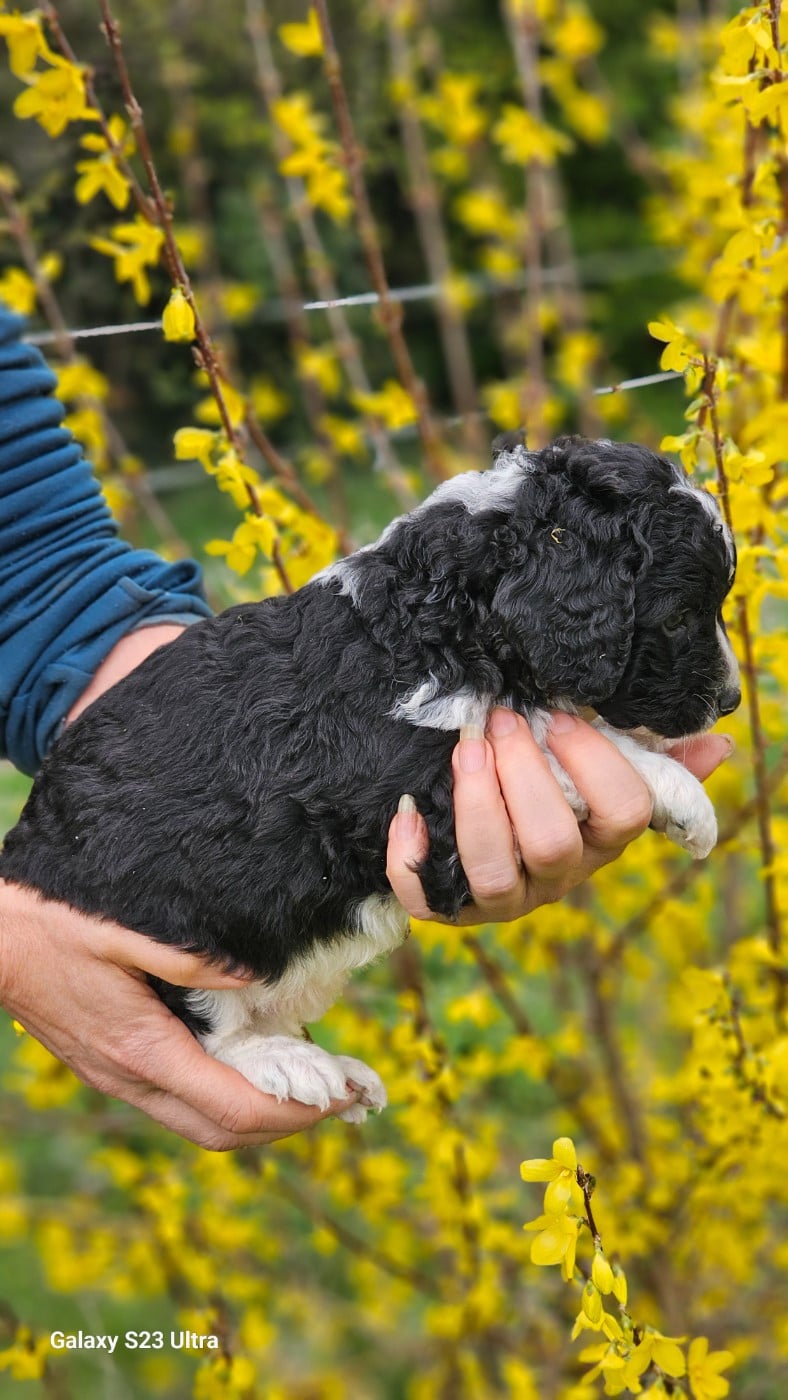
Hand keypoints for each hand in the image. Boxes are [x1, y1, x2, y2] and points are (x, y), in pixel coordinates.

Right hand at [0, 624, 357, 1148]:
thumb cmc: (54, 924)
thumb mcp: (124, 929)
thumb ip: (192, 958)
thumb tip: (256, 979)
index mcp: (143, 1050)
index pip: (234, 1110)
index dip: (296, 1114)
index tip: (343, 1095)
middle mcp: (131, 1077)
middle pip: (222, 1132)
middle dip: (287, 1125)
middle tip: (339, 1096)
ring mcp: (116, 1077)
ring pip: (198, 1122)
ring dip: (256, 1113)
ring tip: (305, 1080)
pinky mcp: (110, 1064)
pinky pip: (178, 1099)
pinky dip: (224, 1095)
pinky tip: (248, 1057)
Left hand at [386, 708, 733, 924]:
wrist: (476, 823)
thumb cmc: (550, 786)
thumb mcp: (601, 767)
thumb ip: (658, 758)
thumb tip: (718, 743)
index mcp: (601, 839)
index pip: (624, 814)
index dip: (594, 764)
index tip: (559, 718)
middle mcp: (557, 877)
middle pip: (553, 843)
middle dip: (523, 775)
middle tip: (499, 721)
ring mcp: (502, 897)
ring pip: (494, 871)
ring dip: (476, 804)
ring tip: (464, 748)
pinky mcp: (448, 905)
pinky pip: (428, 898)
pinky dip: (411, 859)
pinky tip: (407, 811)